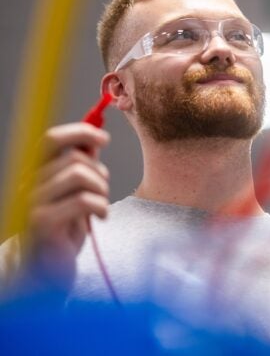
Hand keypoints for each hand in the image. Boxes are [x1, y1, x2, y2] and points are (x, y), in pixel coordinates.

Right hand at [21, 123, 109, 288]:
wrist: (44, 272)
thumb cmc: (63, 231)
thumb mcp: (75, 193)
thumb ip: (81, 167)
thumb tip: (94, 140)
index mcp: (36, 174)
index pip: (51, 139)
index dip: (80, 132)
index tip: (105, 138)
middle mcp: (29, 184)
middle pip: (73, 157)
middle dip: (99, 172)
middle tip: (103, 191)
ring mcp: (32, 203)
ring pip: (79, 175)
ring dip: (101, 189)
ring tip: (101, 205)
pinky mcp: (42, 223)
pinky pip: (83, 200)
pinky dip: (101, 206)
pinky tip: (100, 218)